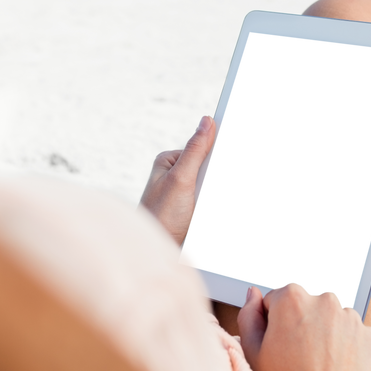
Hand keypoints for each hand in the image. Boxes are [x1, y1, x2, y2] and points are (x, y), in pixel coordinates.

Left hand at [140, 116, 215, 243]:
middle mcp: (176, 173)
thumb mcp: (181, 178)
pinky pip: (202, 197)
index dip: (215, 155)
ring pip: (206, 185)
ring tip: (192, 209)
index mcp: (170, 160)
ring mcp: (184, 192)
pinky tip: (193, 214)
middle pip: (208, 169)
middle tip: (195, 198)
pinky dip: (200, 207)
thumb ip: (196, 150)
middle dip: (206, 183)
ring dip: (203, 195)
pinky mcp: (190, 207)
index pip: (203, 147)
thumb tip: (207, 120)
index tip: (207, 176)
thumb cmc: (161, 215)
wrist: (154, 250)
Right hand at [238, 283, 370, 370]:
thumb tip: (254, 294)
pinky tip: (334, 370)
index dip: (274, 322)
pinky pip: (354, 335)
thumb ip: (248, 313)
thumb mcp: (250, 351)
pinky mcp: (370, 338)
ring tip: (315, 368)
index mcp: (291, 297)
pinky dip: (346, 347)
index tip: (276, 345)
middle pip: (308, 304)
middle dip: (301, 323)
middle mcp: (325, 300)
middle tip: (295, 358)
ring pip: (332, 319)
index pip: (278, 297)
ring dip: (325, 334)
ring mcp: (351, 319)